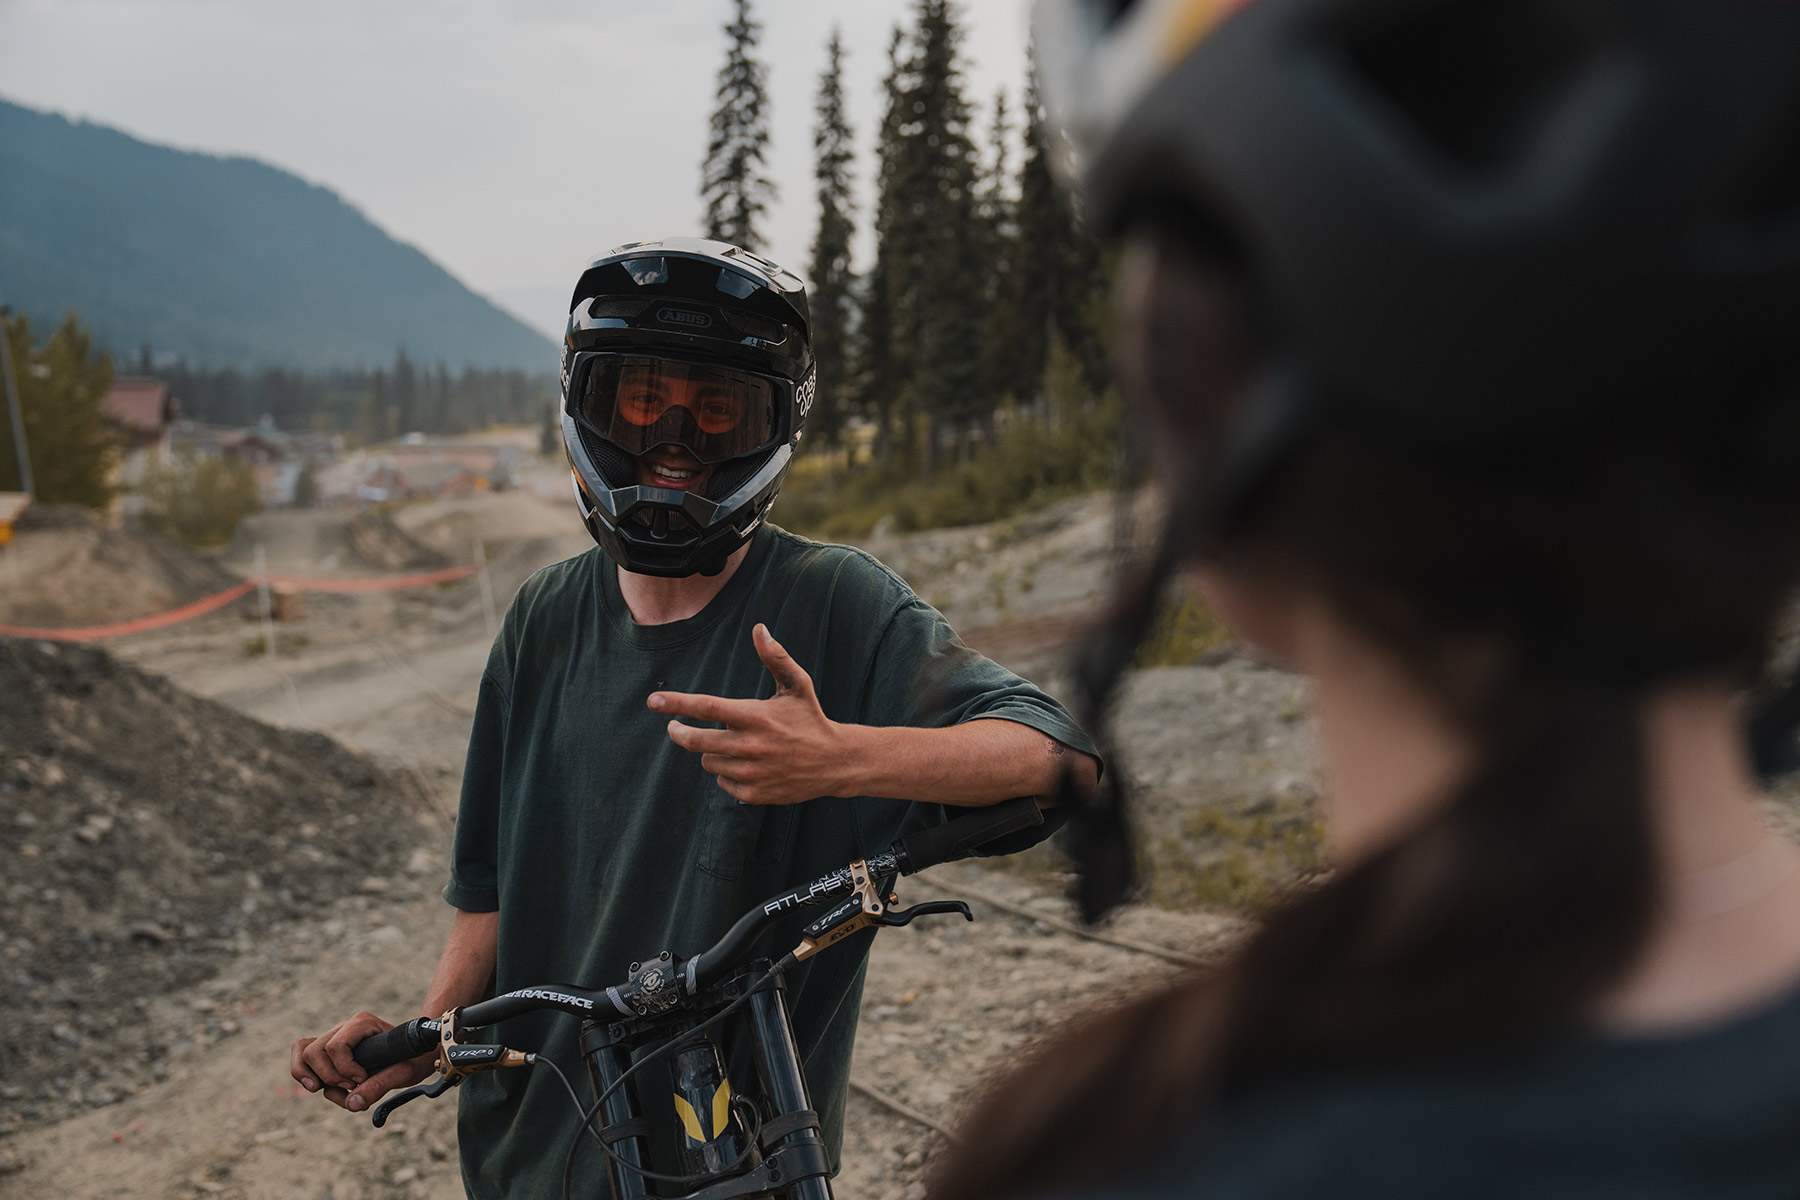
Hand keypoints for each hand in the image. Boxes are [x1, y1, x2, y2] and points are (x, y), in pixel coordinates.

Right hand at [290, 1011, 433, 1113]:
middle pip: (314, 1051)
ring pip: (304, 1054)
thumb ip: (380, 1085)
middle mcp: (344, 1027)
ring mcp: (333, 1038)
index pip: (335, 1046)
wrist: (415, 1054)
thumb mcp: (404, 1072)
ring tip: (338, 1090)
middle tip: (353, 1087)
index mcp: (363, 1024)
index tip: (362, 1079)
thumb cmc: (411, 1059)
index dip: (344, 1069)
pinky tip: (317, 1087)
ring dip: (315, 1078)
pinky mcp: (327, 1052)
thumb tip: (352, 1103)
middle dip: (330, 1077)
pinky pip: (302, 1057)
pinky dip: (304, 1075)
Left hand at [650, 623, 850, 804]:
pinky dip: (727, 773)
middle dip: (679, 733)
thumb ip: (775, 657)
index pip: (707, 707)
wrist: (834, 763)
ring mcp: (750, 772)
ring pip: (707, 761)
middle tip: (676, 728)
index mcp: (756, 716)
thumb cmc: (810, 719)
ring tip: (733, 746)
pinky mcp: (752, 793)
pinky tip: (747, 766)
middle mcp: (750, 746)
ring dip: (711, 752)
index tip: (653, 701)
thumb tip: (760, 628)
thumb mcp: (797, 685)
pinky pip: (721, 782)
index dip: (676, 703)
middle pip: (695, 741)